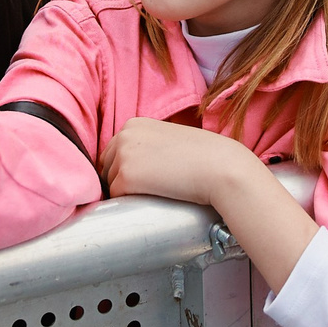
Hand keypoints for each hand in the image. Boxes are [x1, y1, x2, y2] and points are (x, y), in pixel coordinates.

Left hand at [98, 116, 264, 206]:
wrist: (219, 167)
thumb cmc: (202, 155)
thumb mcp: (168, 139)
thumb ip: (146, 146)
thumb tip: (134, 166)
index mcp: (132, 124)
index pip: (113, 152)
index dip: (127, 168)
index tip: (149, 175)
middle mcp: (123, 136)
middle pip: (108, 168)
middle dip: (124, 180)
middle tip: (154, 186)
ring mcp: (122, 157)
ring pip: (112, 184)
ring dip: (130, 192)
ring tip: (159, 190)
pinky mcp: (125, 179)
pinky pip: (117, 198)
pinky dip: (132, 202)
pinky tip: (155, 196)